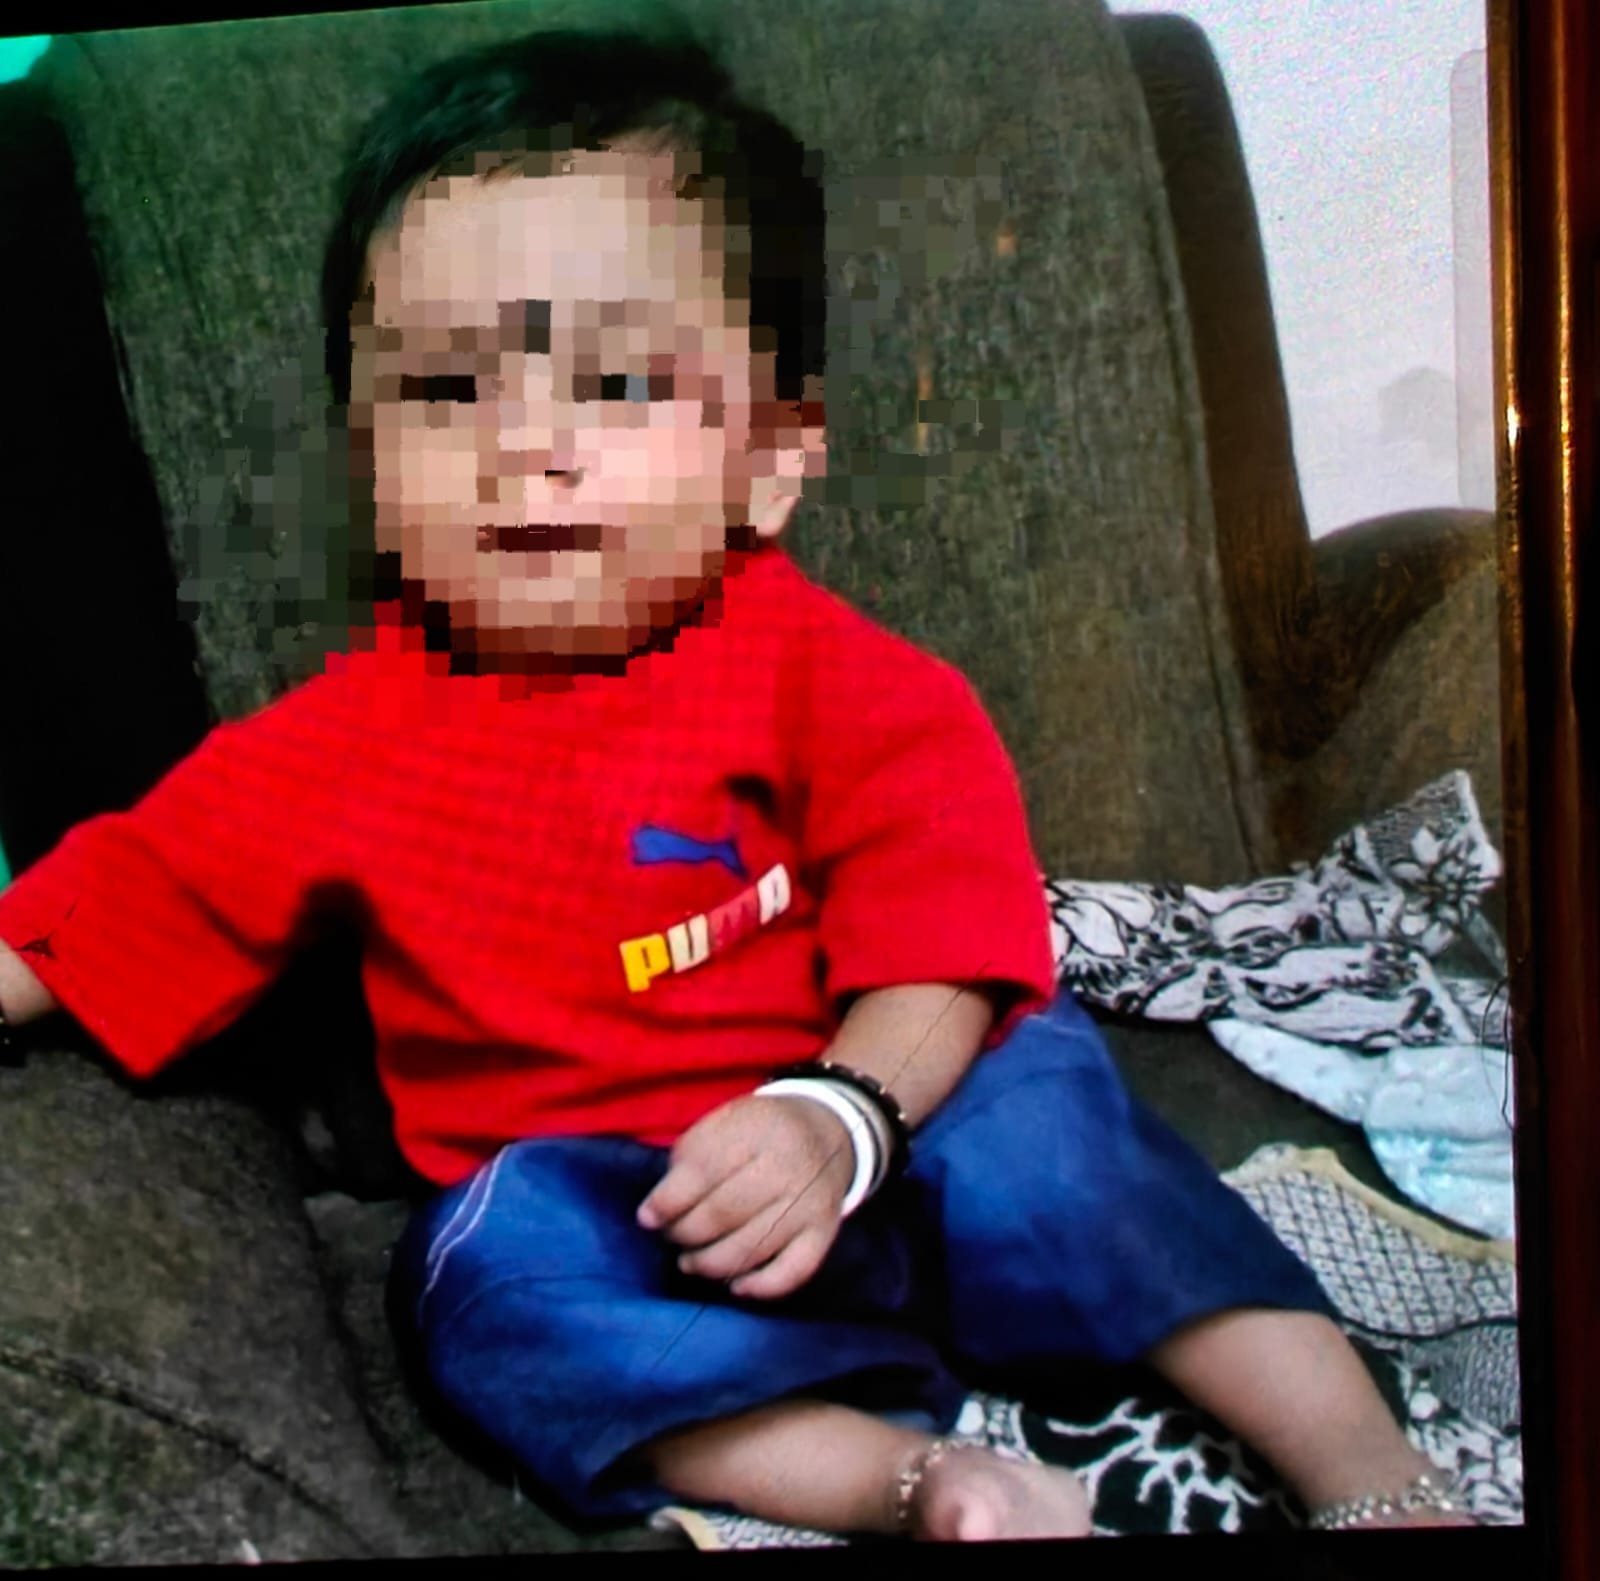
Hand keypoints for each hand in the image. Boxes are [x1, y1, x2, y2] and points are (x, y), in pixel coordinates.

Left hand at [636, 1093, 855, 1300]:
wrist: (827, 1133)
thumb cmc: (758, 1133)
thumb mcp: (723, 1123)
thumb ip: (690, 1158)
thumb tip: (657, 1211)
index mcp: (757, 1129)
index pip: (703, 1171)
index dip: (667, 1201)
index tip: (647, 1217)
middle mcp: (787, 1166)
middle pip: (722, 1213)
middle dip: (684, 1233)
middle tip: (671, 1236)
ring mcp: (808, 1202)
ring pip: (750, 1248)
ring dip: (709, 1264)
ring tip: (690, 1261)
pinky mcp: (824, 1232)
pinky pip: (792, 1272)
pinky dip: (760, 1287)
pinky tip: (735, 1285)